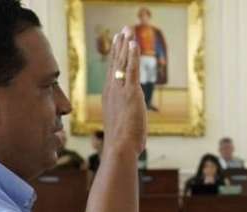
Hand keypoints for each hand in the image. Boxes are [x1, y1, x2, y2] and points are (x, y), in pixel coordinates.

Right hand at [102, 27, 146, 154]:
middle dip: (119, 46)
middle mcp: (111, 90)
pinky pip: (130, 69)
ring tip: (127, 31)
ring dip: (125, 45)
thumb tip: (136, 132)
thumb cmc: (123, 144)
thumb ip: (129, 122)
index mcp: (109, 97)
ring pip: (121, 63)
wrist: (119, 147)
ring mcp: (119, 90)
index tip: (116, 45)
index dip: (114, 58)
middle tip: (122, 32)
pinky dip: (132, 55)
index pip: (112, 73)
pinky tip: (133, 43)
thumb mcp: (125, 128)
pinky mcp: (130, 92)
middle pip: (115, 63)